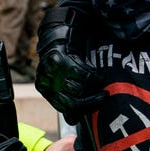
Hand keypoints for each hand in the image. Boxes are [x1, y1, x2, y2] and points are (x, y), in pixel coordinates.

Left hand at [35, 7, 105, 123]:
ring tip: (100, 84)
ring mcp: (51, 72)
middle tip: (104, 98)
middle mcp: (45, 82)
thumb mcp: (65, 79)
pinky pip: (81, 75)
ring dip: (93, 88)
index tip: (95, 109)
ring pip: (78, 89)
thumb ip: (69, 96)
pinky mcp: (58, 61)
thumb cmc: (67, 57)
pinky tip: (98, 76)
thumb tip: (74, 120)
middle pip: (71, 103)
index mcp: (46, 89)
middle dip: (91, 103)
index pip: (65, 110)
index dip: (82, 112)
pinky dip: (93, 77)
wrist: (62, 30)